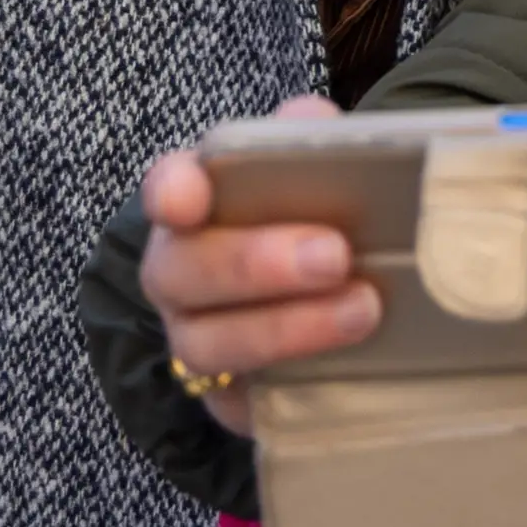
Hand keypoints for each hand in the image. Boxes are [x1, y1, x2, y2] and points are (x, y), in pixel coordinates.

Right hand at [136, 95, 380, 436]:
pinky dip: (289, 380)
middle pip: (183, 271)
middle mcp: (179, 272)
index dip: (172, 192)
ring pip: (206, 343)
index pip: (166, 189)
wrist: (327, 298)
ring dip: (285, 327)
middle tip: (334, 255)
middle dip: (254, 263)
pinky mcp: (228, 397)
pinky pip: (240, 401)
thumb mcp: (311, 169)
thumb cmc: (311, 217)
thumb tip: (313, 126)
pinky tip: (345, 365)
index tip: (190, 198)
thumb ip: (306, 140)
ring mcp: (196, 338)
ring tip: (361, 309)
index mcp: (195, 203)